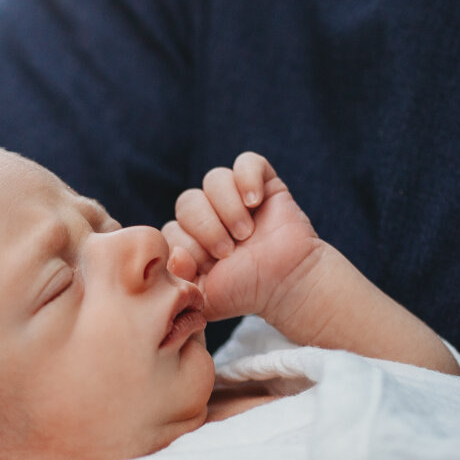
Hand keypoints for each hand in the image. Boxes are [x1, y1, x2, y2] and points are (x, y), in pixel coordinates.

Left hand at [164, 152, 326, 323]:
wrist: (288, 284)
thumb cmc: (247, 291)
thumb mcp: (206, 298)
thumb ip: (180, 281)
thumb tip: (174, 254)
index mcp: (190, 238)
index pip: (171, 228)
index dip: (188, 245)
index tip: (211, 265)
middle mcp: (209, 213)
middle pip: (188, 201)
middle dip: (206, 228)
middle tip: (228, 250)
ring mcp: (235, 196)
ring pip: (214, 179)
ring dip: (228, 207)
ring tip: (246, 232)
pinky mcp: (262, 183)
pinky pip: (246, 161)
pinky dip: (248, 178)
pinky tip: (255, 202)